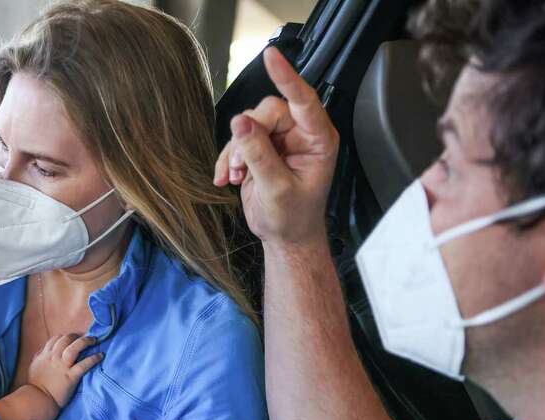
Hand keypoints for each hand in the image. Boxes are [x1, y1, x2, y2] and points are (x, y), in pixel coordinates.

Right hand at [28, 335, 101, 408]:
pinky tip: (100, 356)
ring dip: (85, 341)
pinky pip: (84, 364)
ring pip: (74, 347)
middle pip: (66, 339)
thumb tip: (42, 351)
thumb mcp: (34, 367)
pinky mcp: (70, 377)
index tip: (73, 338)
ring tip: (94, 340)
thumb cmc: (35, 386)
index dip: (66, 336)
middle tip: (85, 337)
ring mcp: (62, 367)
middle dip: (77, 335)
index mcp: (45, 355)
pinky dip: (93, 358)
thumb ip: (39, 357)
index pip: (56, 339)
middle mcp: (54, 358)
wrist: (37, 400)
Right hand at [213, 47, 339, 247]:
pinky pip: (238, 139)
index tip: (272, 56)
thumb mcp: (276, 188)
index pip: (303, 99)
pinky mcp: (260, 149)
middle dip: (248, 135)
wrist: (284, 238)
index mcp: (317, 139)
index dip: (287, 77)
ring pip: (248, 123)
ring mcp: (279, 140)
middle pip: (267, 111)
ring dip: (235, 150)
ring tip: (236, 176)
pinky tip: (227, 177)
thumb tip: (240, 122)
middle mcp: (300, 134)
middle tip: (240, 164)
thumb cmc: (292, 217)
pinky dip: (227, 158)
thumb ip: (258, 154)